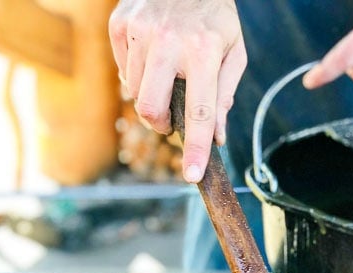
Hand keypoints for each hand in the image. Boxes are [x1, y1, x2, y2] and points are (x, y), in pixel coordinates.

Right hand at [109, 0, 246, 181]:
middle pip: (152, 111)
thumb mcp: (233, 50)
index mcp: (203, 51)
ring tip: (166, 74)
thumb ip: (225, 94)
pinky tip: (151, 56)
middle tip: (173, 119)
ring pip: (135, 94)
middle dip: (161, 124)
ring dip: (151, 96)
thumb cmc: (213, 14)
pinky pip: (123, 71)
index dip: (197, 149)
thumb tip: (216, 137)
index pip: (200, 113)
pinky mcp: (119, 25)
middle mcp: (168, 42)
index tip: (193, 176)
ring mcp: (139, 32)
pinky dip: (137, 74)